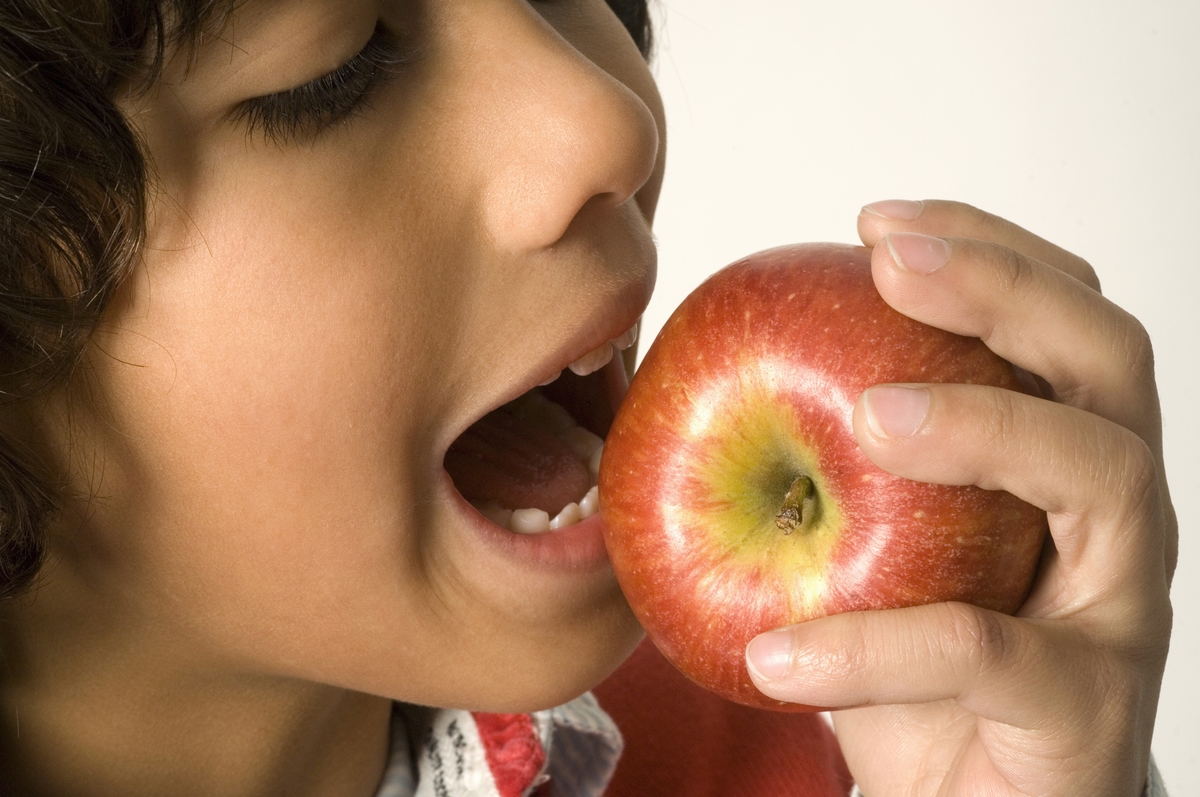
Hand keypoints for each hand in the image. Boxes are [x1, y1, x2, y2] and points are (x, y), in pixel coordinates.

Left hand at [744, 200, 1175, 795]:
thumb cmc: (916, 667)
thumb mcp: (867, 544)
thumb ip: (823, 463)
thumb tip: (700, 374)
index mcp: (1060, 453)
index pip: (1061, 314)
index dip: (984, 250)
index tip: (876, 224)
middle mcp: (1113, 512)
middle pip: (1108, 359)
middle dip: (1002, 289)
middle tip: (889, 263)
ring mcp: (1114, 607)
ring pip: (1098, 475)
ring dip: (983, 424)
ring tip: (872, 419)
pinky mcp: (1084, 706)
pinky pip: (990, 654)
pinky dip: (878, 645)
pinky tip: (782, 654)